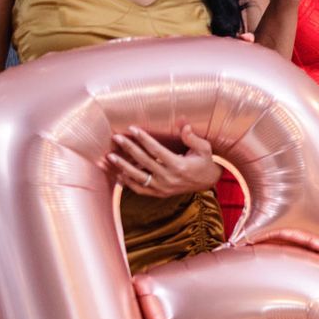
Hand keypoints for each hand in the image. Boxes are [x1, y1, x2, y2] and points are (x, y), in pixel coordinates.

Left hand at [107, 125, 223, 197]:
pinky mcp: (159, 193)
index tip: (132, 129)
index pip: (156, 150)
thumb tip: (184, 124)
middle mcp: (169, 178)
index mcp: (178, 165)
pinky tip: (118, 173)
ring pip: (138, 177)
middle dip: (128, 148)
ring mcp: (163, 188)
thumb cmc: (204, 162)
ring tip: (111, 156)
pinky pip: (140, 189)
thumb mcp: (204, 148)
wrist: (207, 182)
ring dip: (123, 166)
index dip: (143, 138)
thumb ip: (192, 137)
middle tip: (116, 138)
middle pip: (143, 161)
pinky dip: (128, 182)